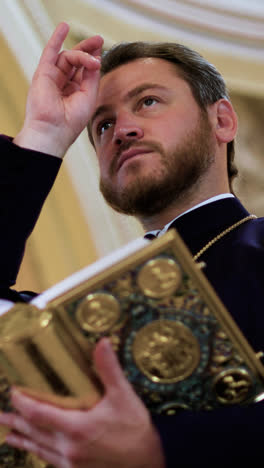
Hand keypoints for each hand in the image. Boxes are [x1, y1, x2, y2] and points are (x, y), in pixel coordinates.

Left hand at [0, 339, 164, 467]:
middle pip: (34, 432)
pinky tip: (34, 450)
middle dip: (16, 421)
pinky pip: (49, 460)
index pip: (39, 414)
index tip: (13, 390)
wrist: (147, 466)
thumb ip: (109, 370)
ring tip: (8, 432)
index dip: (23, 403)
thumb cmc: (136, 433)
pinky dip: (37, 452)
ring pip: (39, 449)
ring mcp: (71, 463)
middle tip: (1, 413)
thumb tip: (102, 343)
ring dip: (22, 439)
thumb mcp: (124, 397)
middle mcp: (69, 448)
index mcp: (77, 429)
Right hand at [14, 23, 102, 156]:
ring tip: (92, 59)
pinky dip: (56, 38)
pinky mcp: (43, 74)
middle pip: (75, 60)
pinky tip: (64, 27)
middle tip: (99, 40)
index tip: (102, 52)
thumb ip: (92, 76)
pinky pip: (49, 52)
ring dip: (81, 54)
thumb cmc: (71, 121)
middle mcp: (63, 84)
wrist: (54, 130)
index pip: (84, 70)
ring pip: (68, 57)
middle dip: (88, 49)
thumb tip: (96, 58)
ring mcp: (52, 78)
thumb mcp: (89, 96)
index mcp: (74, 92)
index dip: (93, 59)